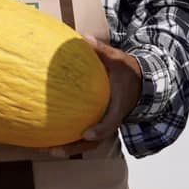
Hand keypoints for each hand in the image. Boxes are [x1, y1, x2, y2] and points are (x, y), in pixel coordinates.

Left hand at [49, 38, 140, 157]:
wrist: (141, 82)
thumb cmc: (127, 71)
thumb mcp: (119, 59)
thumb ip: (103, 50)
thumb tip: (84, 37)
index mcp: (118, 106)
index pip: (111, 122)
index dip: (99, 130)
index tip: (85, 133)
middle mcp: (112, 119)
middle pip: (95, 141)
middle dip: (75, 148)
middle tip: (54, 150)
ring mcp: (105, 124)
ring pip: (89, 143)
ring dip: (70, 148)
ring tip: (47, 150)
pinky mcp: (99, 123)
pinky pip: (85, 136)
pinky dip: (70, 139)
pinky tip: (50, 138)